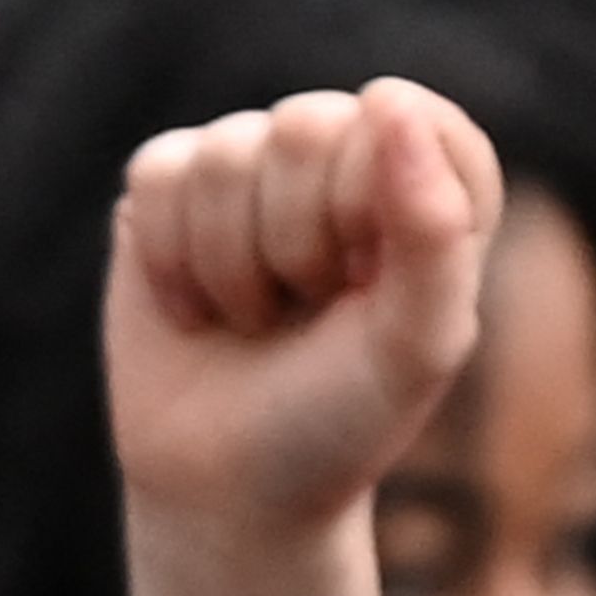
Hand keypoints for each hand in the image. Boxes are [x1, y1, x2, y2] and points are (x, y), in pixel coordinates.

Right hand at [103, 81, 501, 595]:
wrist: (230, 495)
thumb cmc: (340, 422)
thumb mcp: (418, 346)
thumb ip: (435, 228)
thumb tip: (386, 100)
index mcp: (427, 180)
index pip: (409, 120)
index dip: (378, 210)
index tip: (370, 289)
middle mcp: (339, 157)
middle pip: (306, 125)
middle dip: (296, 242)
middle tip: (305, 312)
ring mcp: (249, 168)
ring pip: (225, 153)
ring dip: (232, 264)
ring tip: (253, 319)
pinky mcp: (168, 192)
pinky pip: (159, 173)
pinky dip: (173, 259)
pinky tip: (196, 308)